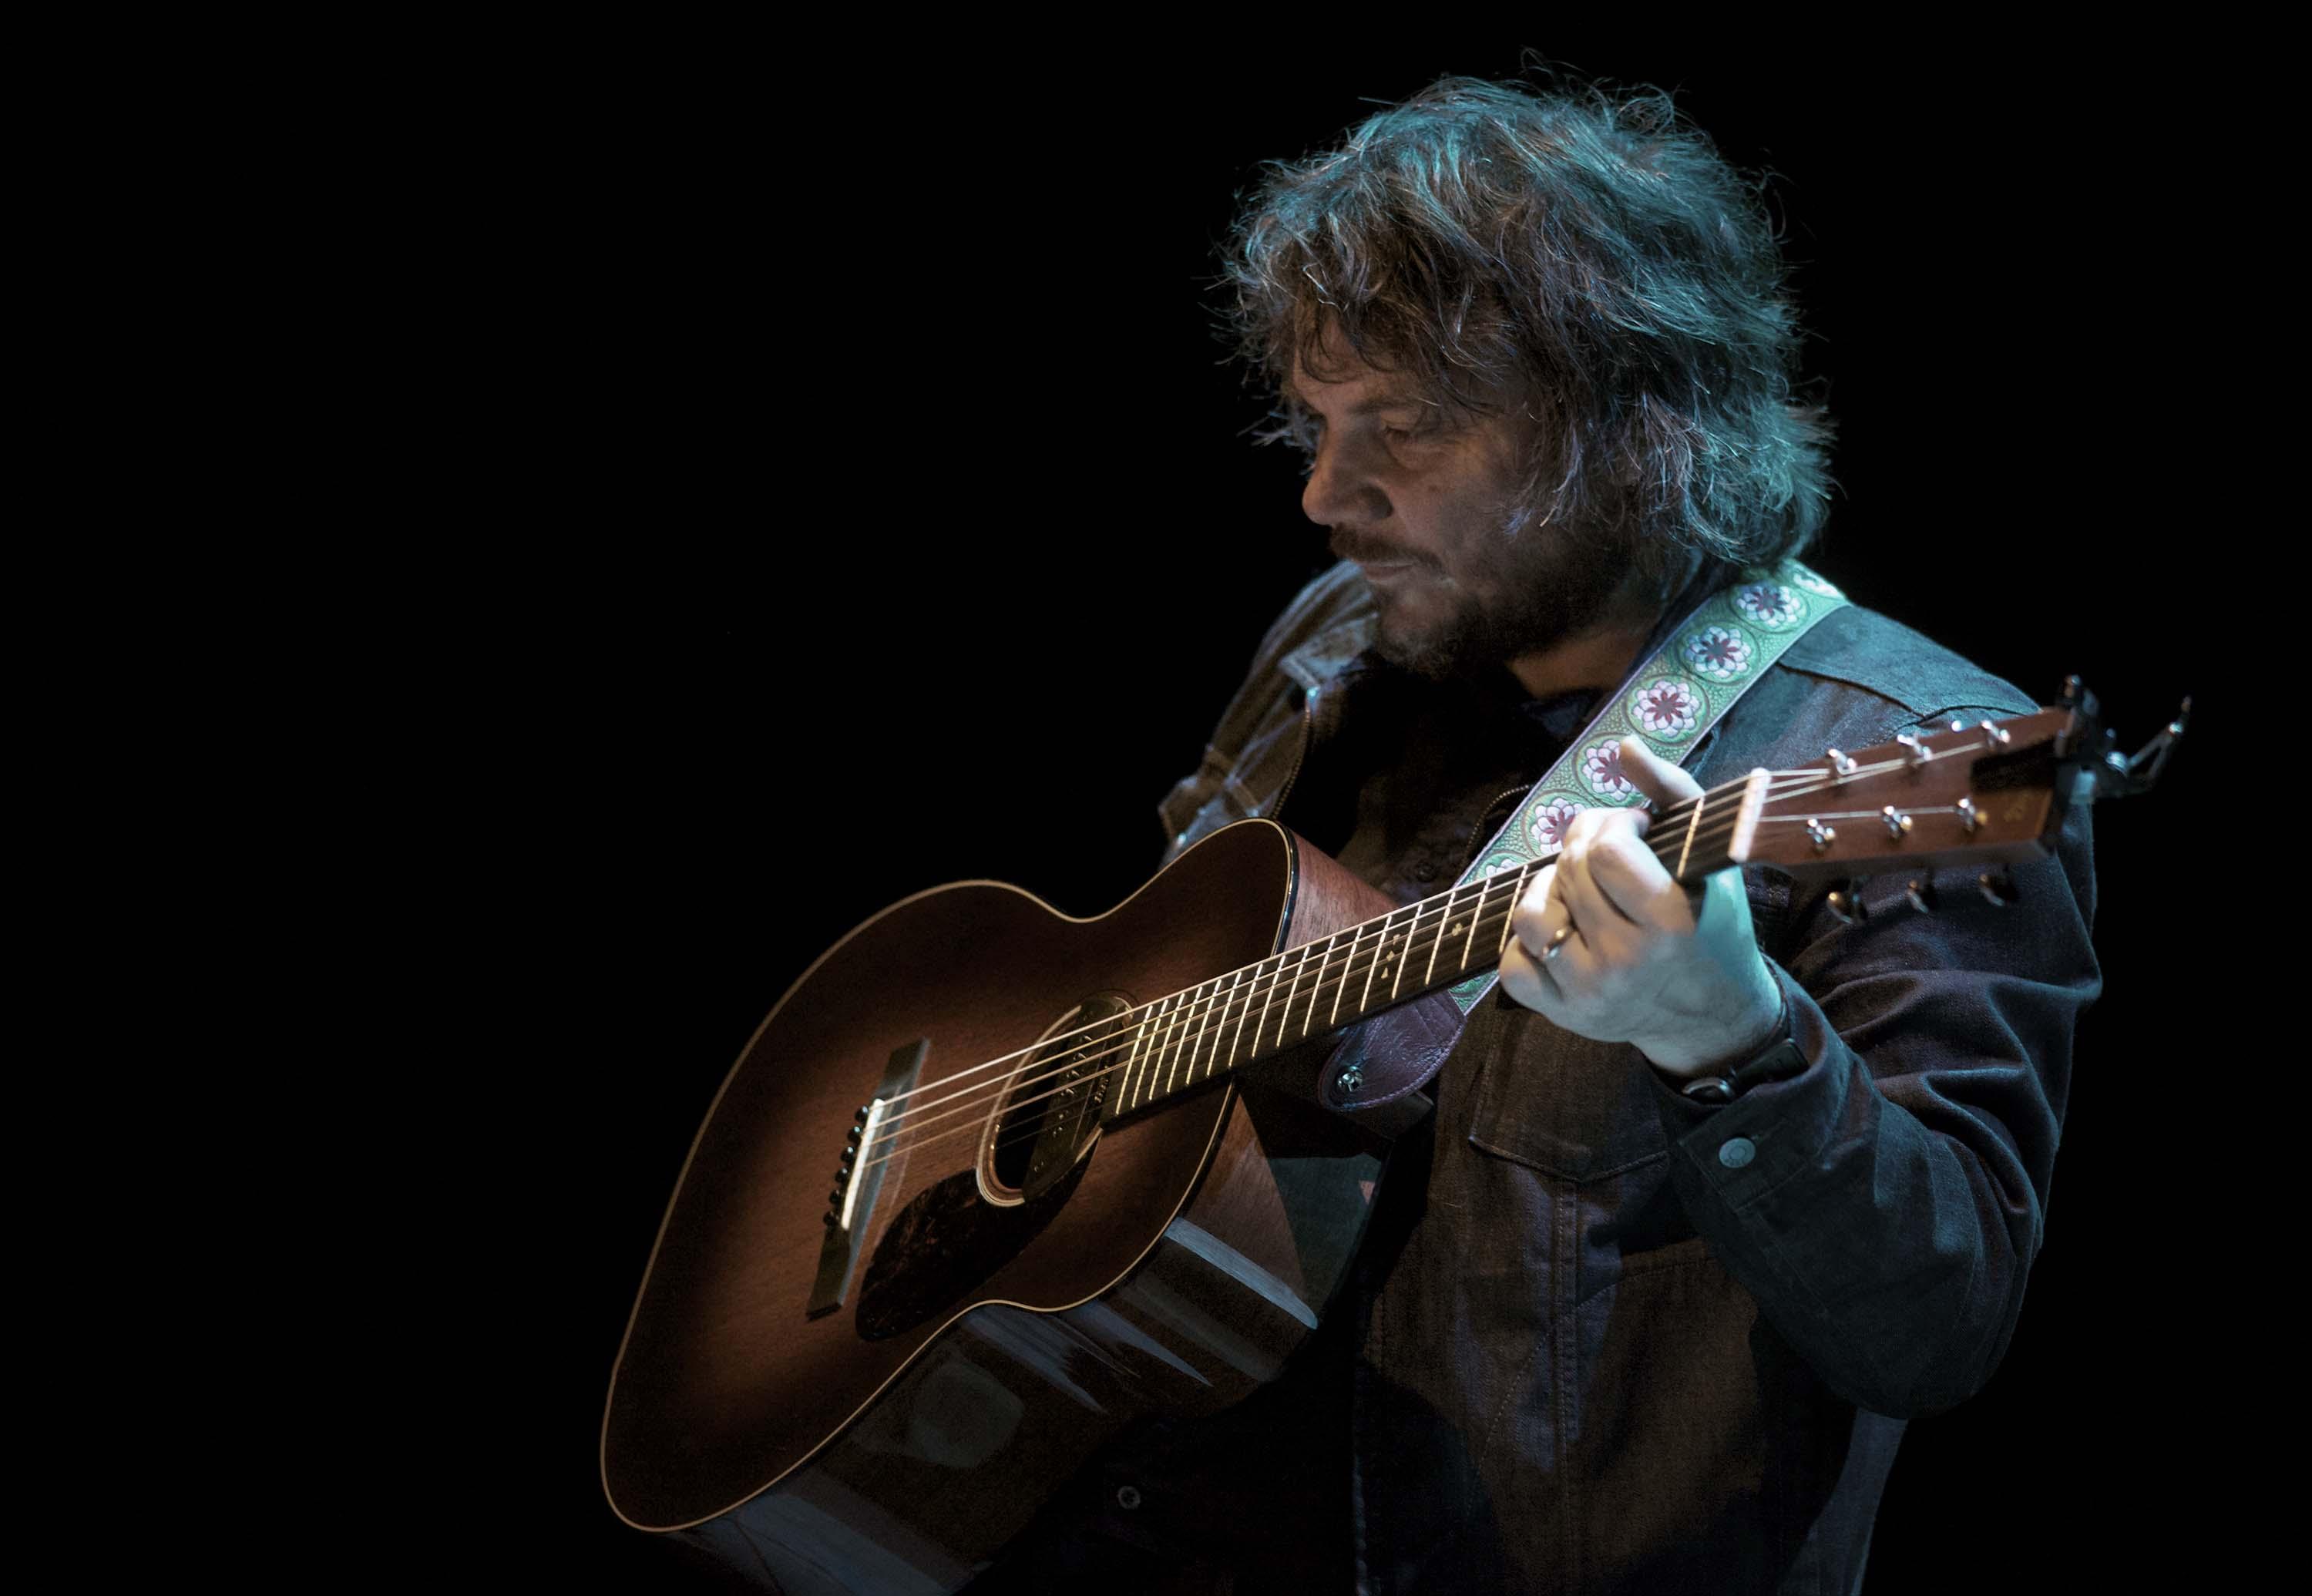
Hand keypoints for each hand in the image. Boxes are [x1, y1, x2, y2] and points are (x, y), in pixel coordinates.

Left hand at [1497, 739, 1781, 1075]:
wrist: (1711, 1012)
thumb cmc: (1709, 920)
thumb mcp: (1706, 855)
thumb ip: (1670, 790)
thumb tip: (1624, 746)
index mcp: (1670, 922)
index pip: (1606, 852)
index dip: (1612, 825)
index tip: (1633, 829)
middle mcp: (1629, 962)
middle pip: (1569, 872)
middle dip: (1582, 847)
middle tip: (1604, 852)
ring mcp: (1591, 994)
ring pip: (1529, 915)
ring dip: (1548, 889)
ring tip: (1579, 891)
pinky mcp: (1562, 1015)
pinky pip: (1511, 964)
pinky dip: (1528, 943)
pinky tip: (1563, 933)